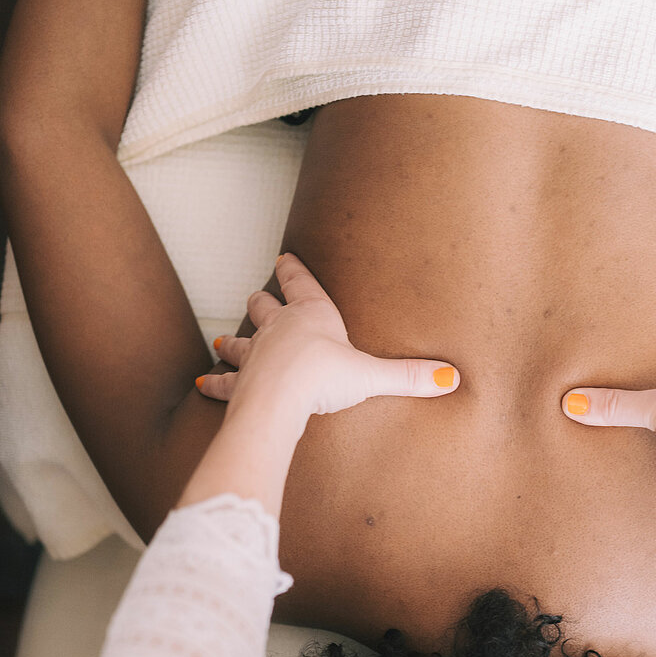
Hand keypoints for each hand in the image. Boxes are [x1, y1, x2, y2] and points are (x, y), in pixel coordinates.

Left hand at [197, 253, 459, 419]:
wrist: (280, 400)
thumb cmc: (324, 378)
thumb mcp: (372, 376)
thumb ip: (409, 377)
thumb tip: (453, 378)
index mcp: (312, 316)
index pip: (300, 283)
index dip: (293, 269)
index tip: (284, 256)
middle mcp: (278, 329)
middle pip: (265, 306)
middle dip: (262, 302)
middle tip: (257, 297)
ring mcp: (255, 355)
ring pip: (241, 341)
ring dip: (234, 340)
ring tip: (223, 339)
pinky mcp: (239, 383)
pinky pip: (223, 381)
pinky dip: (214, 381)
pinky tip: (201, 382)